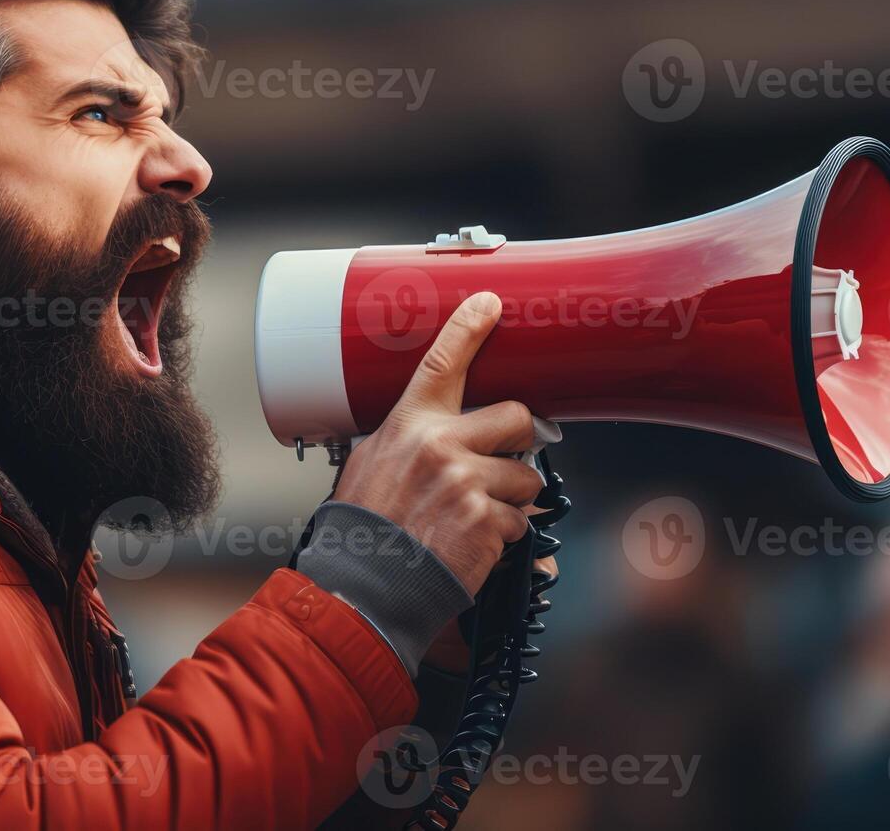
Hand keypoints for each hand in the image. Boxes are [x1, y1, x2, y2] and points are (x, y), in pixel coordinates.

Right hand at [332, 292, 544, 593]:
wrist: (364, 583)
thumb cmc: (364, 527)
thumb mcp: (371, 464)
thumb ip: (412, 441)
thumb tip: (443, 434)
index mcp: (409, 425)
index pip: (442, 362)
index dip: (469, 329)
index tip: (489, 305)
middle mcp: (440, 445)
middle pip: (516, 416)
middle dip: (519, 440)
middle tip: (502, 460)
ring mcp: (467, 481)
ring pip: (526, 477)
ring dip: (512, 499)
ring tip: (474, 516)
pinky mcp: (487, 519)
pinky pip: (519, 520)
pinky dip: (504, 536)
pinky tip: (471, 544)